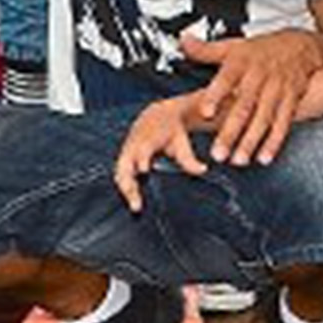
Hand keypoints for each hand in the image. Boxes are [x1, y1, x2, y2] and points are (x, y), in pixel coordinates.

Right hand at [113, 97, 205, 213]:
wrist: (157, 115)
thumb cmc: (171, 129)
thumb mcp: (181, 141)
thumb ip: (189, 157)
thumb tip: (202, 170)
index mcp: (148, 135)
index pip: (143, 147)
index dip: (142, 157)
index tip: (144, 169)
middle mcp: (135, 143)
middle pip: (126, 163)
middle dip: (128, 181)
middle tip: (137, 202)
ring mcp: (128, 150)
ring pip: (121, 171)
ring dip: (126, 188)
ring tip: (136, 207)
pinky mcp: (125, 158)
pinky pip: (121, 174)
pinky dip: (126, 186)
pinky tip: (134, 200)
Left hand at [184, 30, 322, 166]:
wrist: (300, 46)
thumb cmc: (260, 50)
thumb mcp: (233, 45)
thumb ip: (206, 50)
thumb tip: (183, 41)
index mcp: (241, 62)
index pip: (227, 78)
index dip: (216, 94)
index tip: (206, 112)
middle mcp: (259, 76)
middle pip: (244, 106)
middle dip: (231, 131)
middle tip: (218, 153)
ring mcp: (277, 89)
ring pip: (263, 118)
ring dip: (251, 141)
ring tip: (238, 161)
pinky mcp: (291, 100)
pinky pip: (283, 123)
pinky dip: (274, 142)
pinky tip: (264, 157)